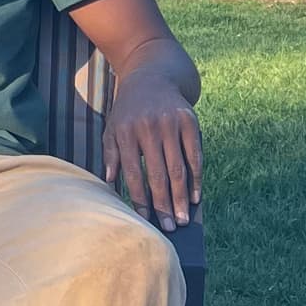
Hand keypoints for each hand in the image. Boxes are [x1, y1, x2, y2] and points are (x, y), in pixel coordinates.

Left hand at [103, 67, 201, 230]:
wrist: (152, 77)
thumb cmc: (128, 111)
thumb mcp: (112, 128)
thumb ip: (110, 156)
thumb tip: (109, 185)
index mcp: (126, 133)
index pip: (133, 174)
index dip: (140, 199)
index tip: (145, 221)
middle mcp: (148, 129)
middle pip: (158, 175)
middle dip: (164, 205)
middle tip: (170, 229)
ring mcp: (171, 124)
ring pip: (178, 169)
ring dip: (181, 198)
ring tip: (183, 219)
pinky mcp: (190, 121)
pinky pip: (195, 156)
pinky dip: (197, 179)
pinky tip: (195, 197)